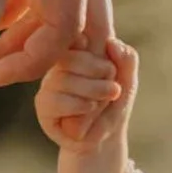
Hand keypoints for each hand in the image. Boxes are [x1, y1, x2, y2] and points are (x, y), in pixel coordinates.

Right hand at [37, 38, 137, 162]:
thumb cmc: (113, 103)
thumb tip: (111, 42)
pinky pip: (54, 101)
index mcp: (77, 49)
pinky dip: (78, 106)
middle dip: (99, 71)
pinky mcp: (43, 106)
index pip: (77, 37)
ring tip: (105, 100)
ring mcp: (49, 83)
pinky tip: (89, 109)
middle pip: (71, 57)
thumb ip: (127, 58)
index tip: (111, 69)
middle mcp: (59, 63)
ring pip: (63, 79)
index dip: (96, 52)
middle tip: (113, 88)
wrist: (107, 135)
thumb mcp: (128, 79)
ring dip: (92, 91)